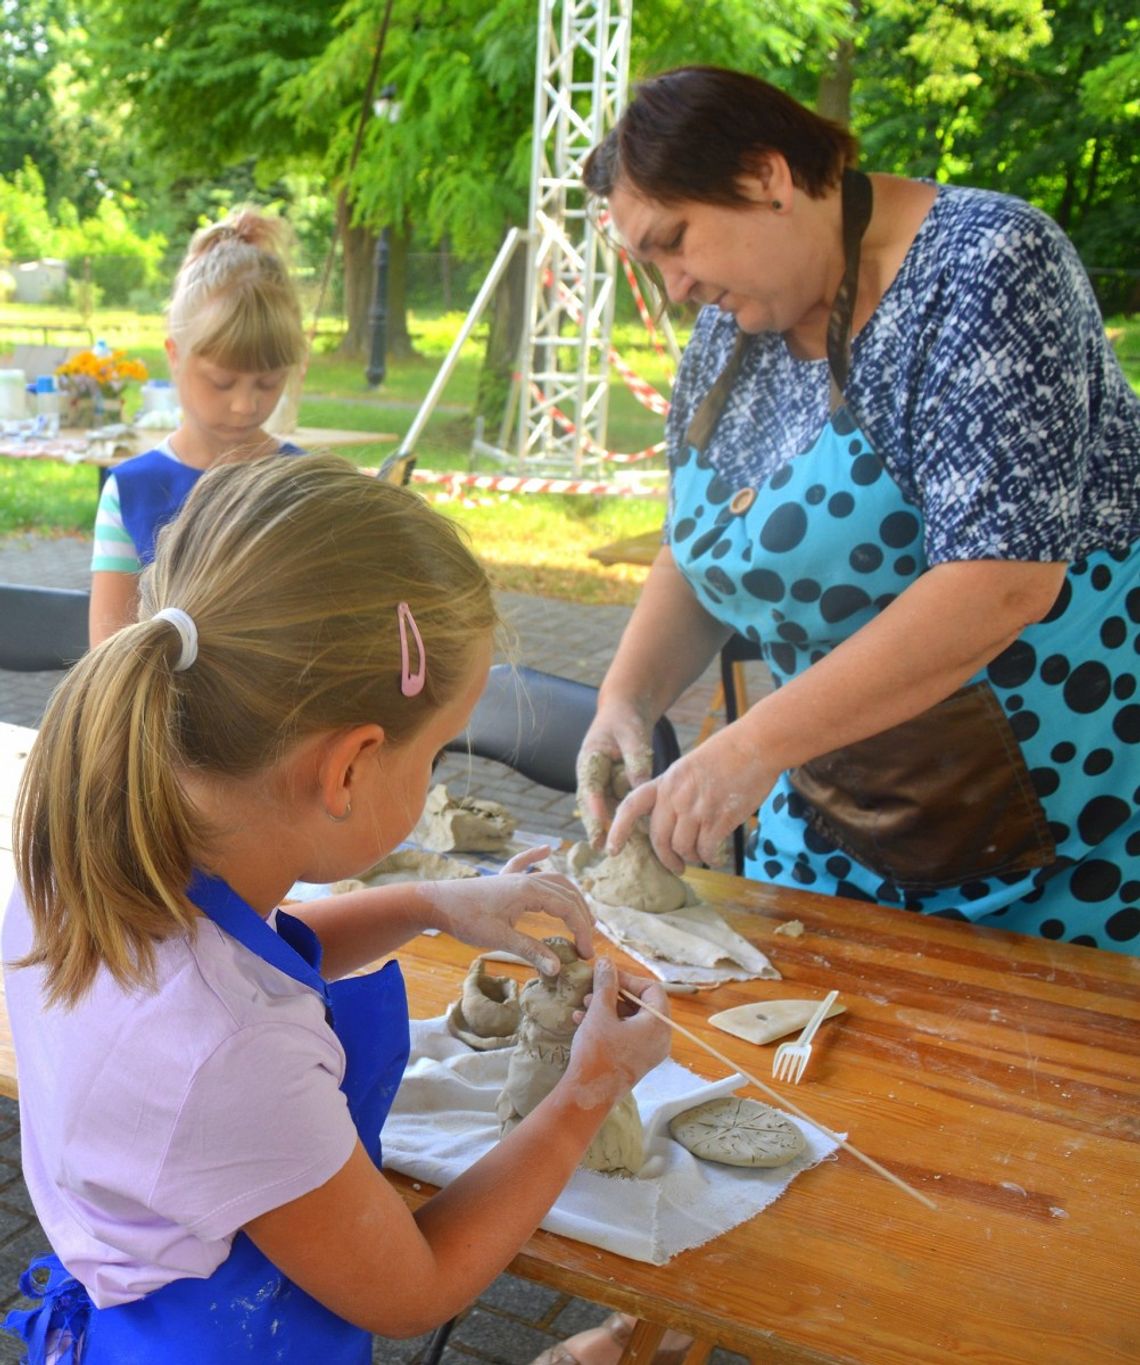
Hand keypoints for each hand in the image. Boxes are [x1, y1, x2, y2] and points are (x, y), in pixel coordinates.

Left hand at [423, 847, 593, 973]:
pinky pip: (524, 863)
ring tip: (582, 915)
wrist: (436, 902)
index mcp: (529, 891)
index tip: (586, 953)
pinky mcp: (502, 880)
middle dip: (581, 916)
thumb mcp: (499, 938)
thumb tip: (558, 968)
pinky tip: (548, 848)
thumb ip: (530, 951)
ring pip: (553, 880)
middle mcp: (526, 879)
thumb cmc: (465, 919)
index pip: (567, 908)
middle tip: (587, 942)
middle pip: (566, 893)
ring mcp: (514, 877)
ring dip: (570, 896)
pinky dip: (537, 856)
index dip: (582, 930)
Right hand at [566, 958, 670, 1095]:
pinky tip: (582, 1020)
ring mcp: (649, 1052)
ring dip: (608, 1008)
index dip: (629, 978)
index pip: (652, 990)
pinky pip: (627, 1034)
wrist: (588, 1096)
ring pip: (631, 1019)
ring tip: (584, 1005)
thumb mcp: (599, 1012)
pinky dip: (609, 1024)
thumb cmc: (596, 1053)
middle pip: (642, 1004)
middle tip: (593, 989)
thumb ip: (605, 984)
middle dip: (615, 994)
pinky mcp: (636, 1061)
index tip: (607, 976)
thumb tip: (607, 962)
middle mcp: (660, 1039)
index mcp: (658, 1025)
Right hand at [575, 703, 655, 849]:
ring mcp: (600, 784)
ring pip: (602, 810)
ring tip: (613, 850)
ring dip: (607, 829)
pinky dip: (621, 822)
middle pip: (591, 804)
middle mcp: (590, 775)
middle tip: (600, 846)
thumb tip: (642, 787)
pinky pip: (615, 808)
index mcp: (590, 758)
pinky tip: (631, 840)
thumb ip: (636, 759)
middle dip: (595, 826)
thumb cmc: (626, 721)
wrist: (622, 715)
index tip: (602, 821)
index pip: (590, 784)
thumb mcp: (632, 735)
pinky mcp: (611, 790)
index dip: (595, 804)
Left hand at [607, 723, 778, 872]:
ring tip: (701, 856)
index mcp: (666, 781)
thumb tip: (671, 818)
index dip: (618, 829)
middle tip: (676, 867)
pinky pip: (707, 849)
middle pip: (659, 838)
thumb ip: (676, 790)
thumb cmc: (727, 753)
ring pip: (683, 847)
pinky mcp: (719, 818)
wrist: (756, 745)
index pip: (632, 806)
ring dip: (692, 857)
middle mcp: (676, 795)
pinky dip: (712, 858)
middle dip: (667, 858)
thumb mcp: (689, 766)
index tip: (612, 849)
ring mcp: (697, 807)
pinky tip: (718, 857)